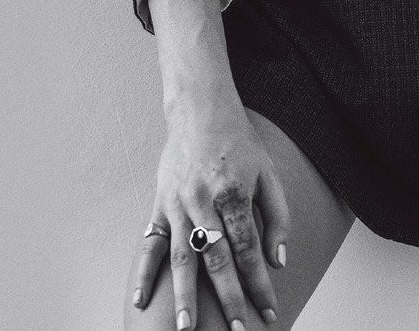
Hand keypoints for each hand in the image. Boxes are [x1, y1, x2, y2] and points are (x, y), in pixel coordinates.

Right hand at [132, 95, 289, 327]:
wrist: (201, 110)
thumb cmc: (240, 143)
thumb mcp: (269, 173)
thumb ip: (277, 217)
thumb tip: (278, 261)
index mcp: (235, 192)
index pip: (248, 248)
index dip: (259, 283)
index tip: (268, 312)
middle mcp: (204, 200)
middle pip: (216, 258)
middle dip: (228, 299)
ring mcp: (178, 203)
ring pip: (182, 257)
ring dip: (184, 296)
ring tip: (186, 330)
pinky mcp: (159, 204)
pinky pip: (150, 243)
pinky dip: (144, 272)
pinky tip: (140, 299)